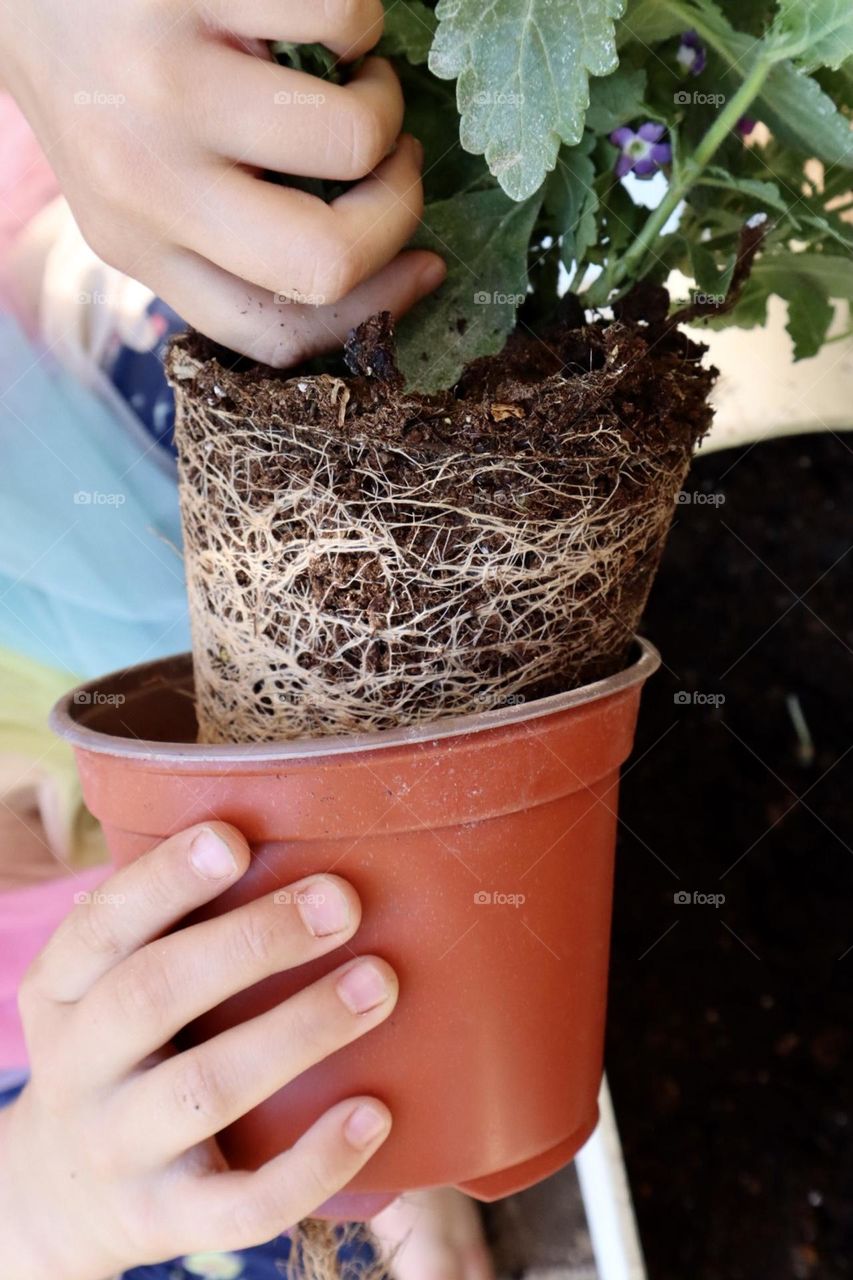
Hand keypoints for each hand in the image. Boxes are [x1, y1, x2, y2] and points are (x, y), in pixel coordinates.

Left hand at [0, 0, 444, 364]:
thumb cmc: (102, 78)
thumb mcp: (139, 186)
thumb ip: (227, 240)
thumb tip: (390, 269)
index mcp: (136, 247)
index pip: (276, 332)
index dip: (376, 308)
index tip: (424, 264)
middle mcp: (143, 183)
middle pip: (324, 261)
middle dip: (397, 212)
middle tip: (394, 160)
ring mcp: (162, 84)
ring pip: (349, 140)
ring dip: (384, 103)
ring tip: (353, 76)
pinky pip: (340, 18)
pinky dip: (356, 18)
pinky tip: (314, 15)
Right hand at [0, 822, 396, 1278]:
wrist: (55, 1200)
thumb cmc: (120, 1051)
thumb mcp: (105, 986)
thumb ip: (171, 927)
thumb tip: (303, 835)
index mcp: (62, 992)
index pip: (102, 925)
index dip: (165, 880)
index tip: (233, 838)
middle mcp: (78, 1069)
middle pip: (152, 994)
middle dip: (251, 941)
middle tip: (342, 902)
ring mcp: (119, 1150)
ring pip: (205, 1091)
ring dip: (297, 1031)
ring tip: (378, 984)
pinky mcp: (166, 1222)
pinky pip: (242, 1204)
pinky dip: (312, 1162)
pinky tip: (373, 1112)